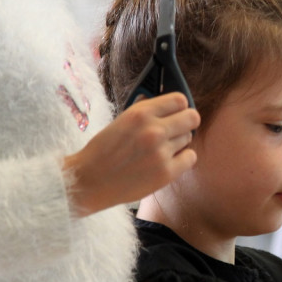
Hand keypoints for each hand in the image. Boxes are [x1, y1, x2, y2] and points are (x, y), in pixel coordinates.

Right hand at [64, 93, 199, 216]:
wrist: (89, 181)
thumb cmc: (103, 151)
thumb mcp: (121, 121)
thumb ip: (145, 112)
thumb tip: (168, 104)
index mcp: (140, 113)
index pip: (179, 100)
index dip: (179, 107)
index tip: (176, 113)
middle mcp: (153, 130)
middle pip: (192, 117)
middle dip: (185, 123)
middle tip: (175, 131)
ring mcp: (161, 152)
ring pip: (189, 138)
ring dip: (179, 143)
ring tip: (160, 151)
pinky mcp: (166, 173)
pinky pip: (190, 158)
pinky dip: (182, 159)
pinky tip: (167, 162)